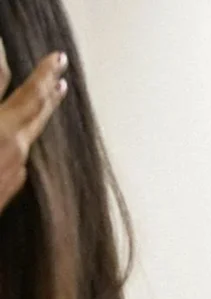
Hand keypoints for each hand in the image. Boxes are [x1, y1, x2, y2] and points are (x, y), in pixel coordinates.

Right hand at [0, 38, 68, 214]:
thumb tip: (4, 70)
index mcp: (2, 130)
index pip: (29, 92)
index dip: (42, 72)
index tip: (58, 56)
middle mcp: (14, 149)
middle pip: (38, 111)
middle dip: (48, 86)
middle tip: (61, 66)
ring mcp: (14, 170)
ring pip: (33, 132)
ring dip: (42, 109)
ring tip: (54, 92)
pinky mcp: (9, 186)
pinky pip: (22, 154)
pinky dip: (26, 134)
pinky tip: (24, 133)